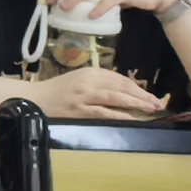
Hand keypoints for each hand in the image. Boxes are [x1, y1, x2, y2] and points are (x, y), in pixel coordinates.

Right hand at [26, 65, 165, 120]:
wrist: (33, 99)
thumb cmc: (57, 90)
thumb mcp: (78, 79)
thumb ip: (98, 82)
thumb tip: (124, 92)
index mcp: (90, 72)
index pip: (120, 79)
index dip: (137, 88)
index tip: (150, 96)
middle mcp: (88, 82)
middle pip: (121, 87)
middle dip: (142, 96)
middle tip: (157, 103)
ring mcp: (84, 96)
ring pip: (116, 98)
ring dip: (136, 104)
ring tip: (150, 109)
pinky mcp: (79, 110)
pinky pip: (103, 112)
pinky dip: (119, 115)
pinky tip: (132, 118)